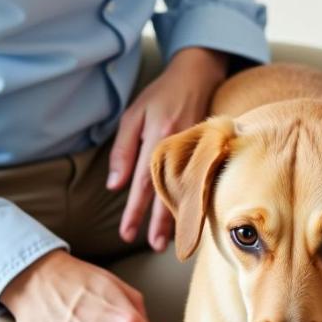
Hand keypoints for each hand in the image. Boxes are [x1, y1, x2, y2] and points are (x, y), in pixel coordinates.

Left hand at [107, 47, 227, 250]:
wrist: (197, 75)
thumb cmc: (161, 94)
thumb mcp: (133, 115)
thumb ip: (124, 149)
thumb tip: (115, 185)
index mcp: (158, 138)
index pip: (143, 183)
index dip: (134, 211)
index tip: (126, 234)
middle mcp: (178, 147)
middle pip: (167, 192)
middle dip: (158, 222)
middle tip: (151, 246)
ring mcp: (196, 149)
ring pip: (185, 190)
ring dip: (176, 217)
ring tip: (168, 240)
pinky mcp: (206, 149)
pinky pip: (198, 181)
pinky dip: (192, 201)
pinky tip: (189, 216)